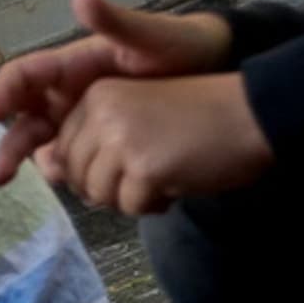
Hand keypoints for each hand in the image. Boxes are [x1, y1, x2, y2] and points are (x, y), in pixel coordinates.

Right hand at [0, 0, 234, 186]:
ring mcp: (76, 115)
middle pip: (12, 102)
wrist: (219, 75)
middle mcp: (65, 88)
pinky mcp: (93, 137)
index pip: (23, 74)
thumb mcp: (153, 35)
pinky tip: (52, 182)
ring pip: (32, 133)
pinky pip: (62, 154)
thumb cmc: (183, 48)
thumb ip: (117, 21)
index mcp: (72, 61)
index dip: (1, 90)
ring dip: (11, 152)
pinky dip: (52, 167)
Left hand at [38, 72, 270, 213]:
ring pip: (100, 194)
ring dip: (131, 197)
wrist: (250, 115)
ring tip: (164, 177)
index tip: (127, 165)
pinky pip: (131, 206)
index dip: (92, 169)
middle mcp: (102, 113)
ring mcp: (121, 140)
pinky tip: (177, 184)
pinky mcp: (145, 168)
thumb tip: (53, 174)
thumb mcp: (135, 116)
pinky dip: (154, 205)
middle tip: (148, 176)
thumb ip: (96, 140)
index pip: (65, 150)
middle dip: (110, 187)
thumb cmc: (197, 119)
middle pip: (78, 176)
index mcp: (96, 95)